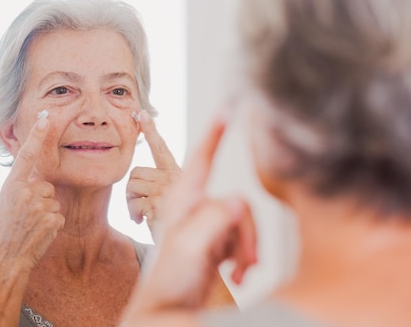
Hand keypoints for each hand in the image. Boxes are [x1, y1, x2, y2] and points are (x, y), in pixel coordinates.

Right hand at [0, 117, 64, 269]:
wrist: (3, 262)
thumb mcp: (2, 205)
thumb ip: (17, 190)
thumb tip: (33, 181)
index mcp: (10, 186)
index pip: (26, 155)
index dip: (37, 136)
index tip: (46, 119)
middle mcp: (26, 192)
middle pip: (46, 185)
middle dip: (40, 198)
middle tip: (25, 216)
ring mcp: (40, 206)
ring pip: (53, 202)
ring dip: (46, 213)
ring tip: (30, 227)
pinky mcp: (52, 220)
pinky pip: (58, 217)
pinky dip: (51, 226)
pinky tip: (38, 235)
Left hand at [124, 116, 256, 315]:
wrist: (167, 311)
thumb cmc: (169, 281)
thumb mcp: (188, 249)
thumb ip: (210, 222)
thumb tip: (237, 197)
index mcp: (184, 201)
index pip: (201, 159)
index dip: (214, 133)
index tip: (227, 108)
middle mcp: (197, 207)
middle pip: (238, 201)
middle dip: (246, 233)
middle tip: (241, 265)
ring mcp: (209, 224)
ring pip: (245, 221)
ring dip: (246, 250)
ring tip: (234, 273)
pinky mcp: (218, 241)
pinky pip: (244, 238)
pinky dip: (246, 257)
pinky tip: (235, 274)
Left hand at [126, 110, 181, 238]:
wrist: (186, 254)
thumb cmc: (176, 231)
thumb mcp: (167, 204)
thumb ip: (155, 188)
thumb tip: (133, 180)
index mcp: (177, 175)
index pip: (161, 148)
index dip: (151, 130)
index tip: (141, 113)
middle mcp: (175, 179)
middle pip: (135, 171)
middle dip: (131, 189)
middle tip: (139, 206)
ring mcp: (168, 191)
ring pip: (131, 185)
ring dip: (130, 203)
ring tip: (142, 216)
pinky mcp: (160, 205)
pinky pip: (133, 203)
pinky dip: (133, 215)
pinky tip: (143, 223)